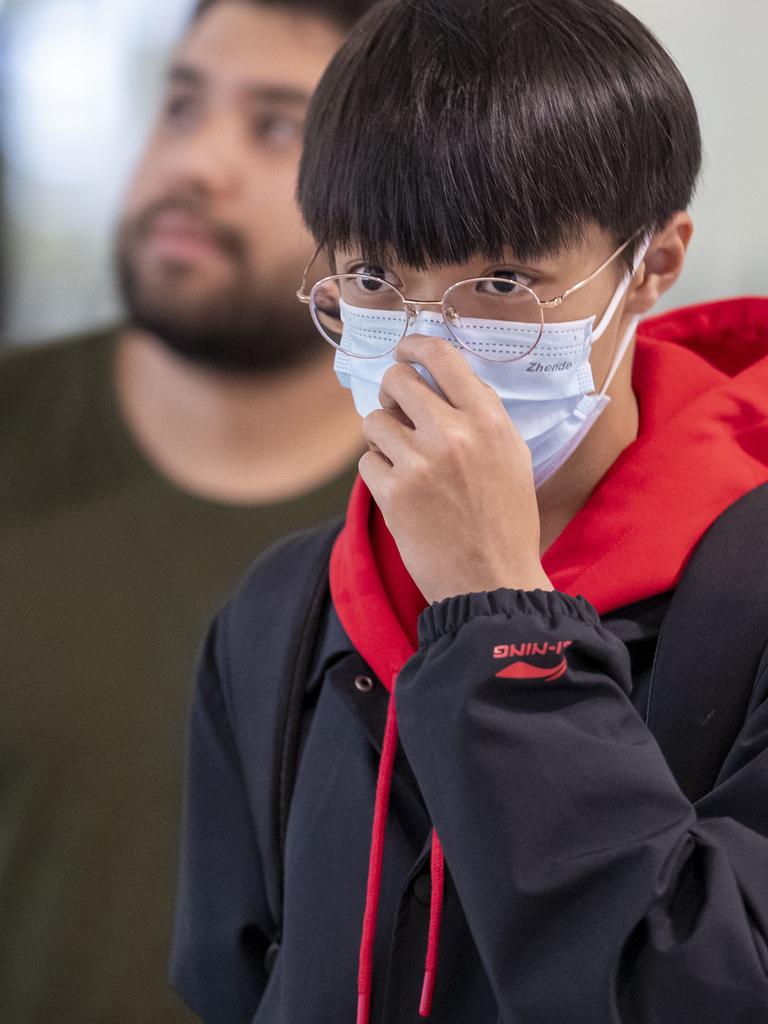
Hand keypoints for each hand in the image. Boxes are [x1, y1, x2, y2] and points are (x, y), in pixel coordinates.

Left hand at [358, 333, 553, 603]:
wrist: (492, 581)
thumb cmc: (506, 521)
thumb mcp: (512, 456)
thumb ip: (480, 415)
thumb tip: (440, 382)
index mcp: (488, 420)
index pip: (440, 356)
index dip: (414, 345)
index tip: (404, 350)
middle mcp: (453, 434)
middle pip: (395, 379)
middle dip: (391, 391)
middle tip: (398, 409)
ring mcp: (419, 463)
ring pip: (374, 420)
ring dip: (383, 436)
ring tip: (403, 460)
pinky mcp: (392, 493)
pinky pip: (366, 461)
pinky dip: (378, 472)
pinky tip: (400, 490)